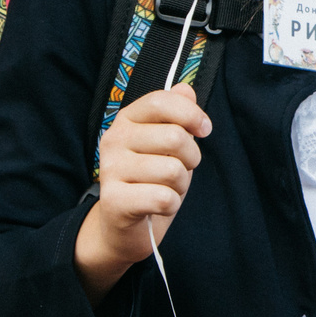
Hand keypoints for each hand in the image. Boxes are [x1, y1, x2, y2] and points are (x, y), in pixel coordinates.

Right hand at [74, 85, 211, 301]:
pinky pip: (164, 197)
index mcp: (126, 120)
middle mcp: (113, 140)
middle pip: (174, 137)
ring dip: (180, 185)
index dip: (191, 113)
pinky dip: (171, 204)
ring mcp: (110, 171)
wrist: (123, 228)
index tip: (205, 130)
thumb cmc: (150, 180)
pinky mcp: (114, 201)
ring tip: (166, 189)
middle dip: (191, 158)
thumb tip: (186, 88)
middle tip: (180, 170)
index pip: (161, 101)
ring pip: (172, 170)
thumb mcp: (167, 145)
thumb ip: (176, 115)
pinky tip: (158, 206)